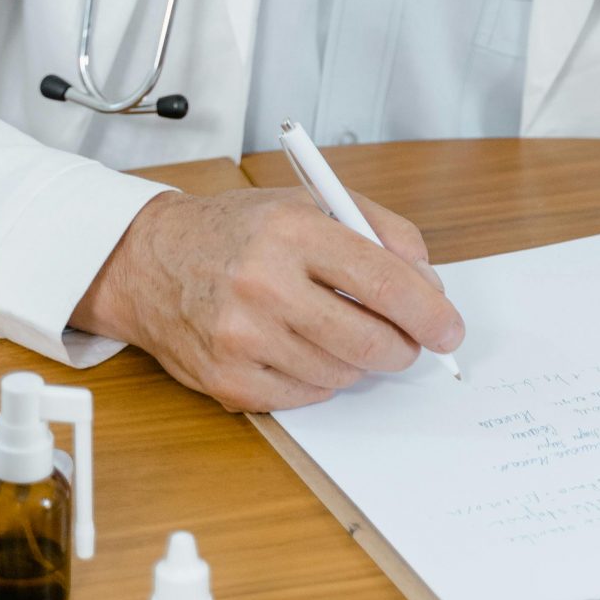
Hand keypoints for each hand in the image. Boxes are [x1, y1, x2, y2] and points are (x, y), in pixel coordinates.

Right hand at [71, 186, 465, 411]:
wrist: (149, 262)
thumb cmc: (238, 230)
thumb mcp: (309, 202)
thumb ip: (378, 230)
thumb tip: (429, 284)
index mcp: (291, 231)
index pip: (383, 280)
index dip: (428, 311)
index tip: (449, 329)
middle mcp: (264, 285)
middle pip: (369, 340)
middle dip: (403, 347)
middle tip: (408, 341)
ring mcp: (242, 339)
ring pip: (342, 374)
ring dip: (358, 361)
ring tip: (340, 331)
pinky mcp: (229, 381)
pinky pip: (307, 396)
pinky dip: (321, 378)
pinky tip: (304, 348)